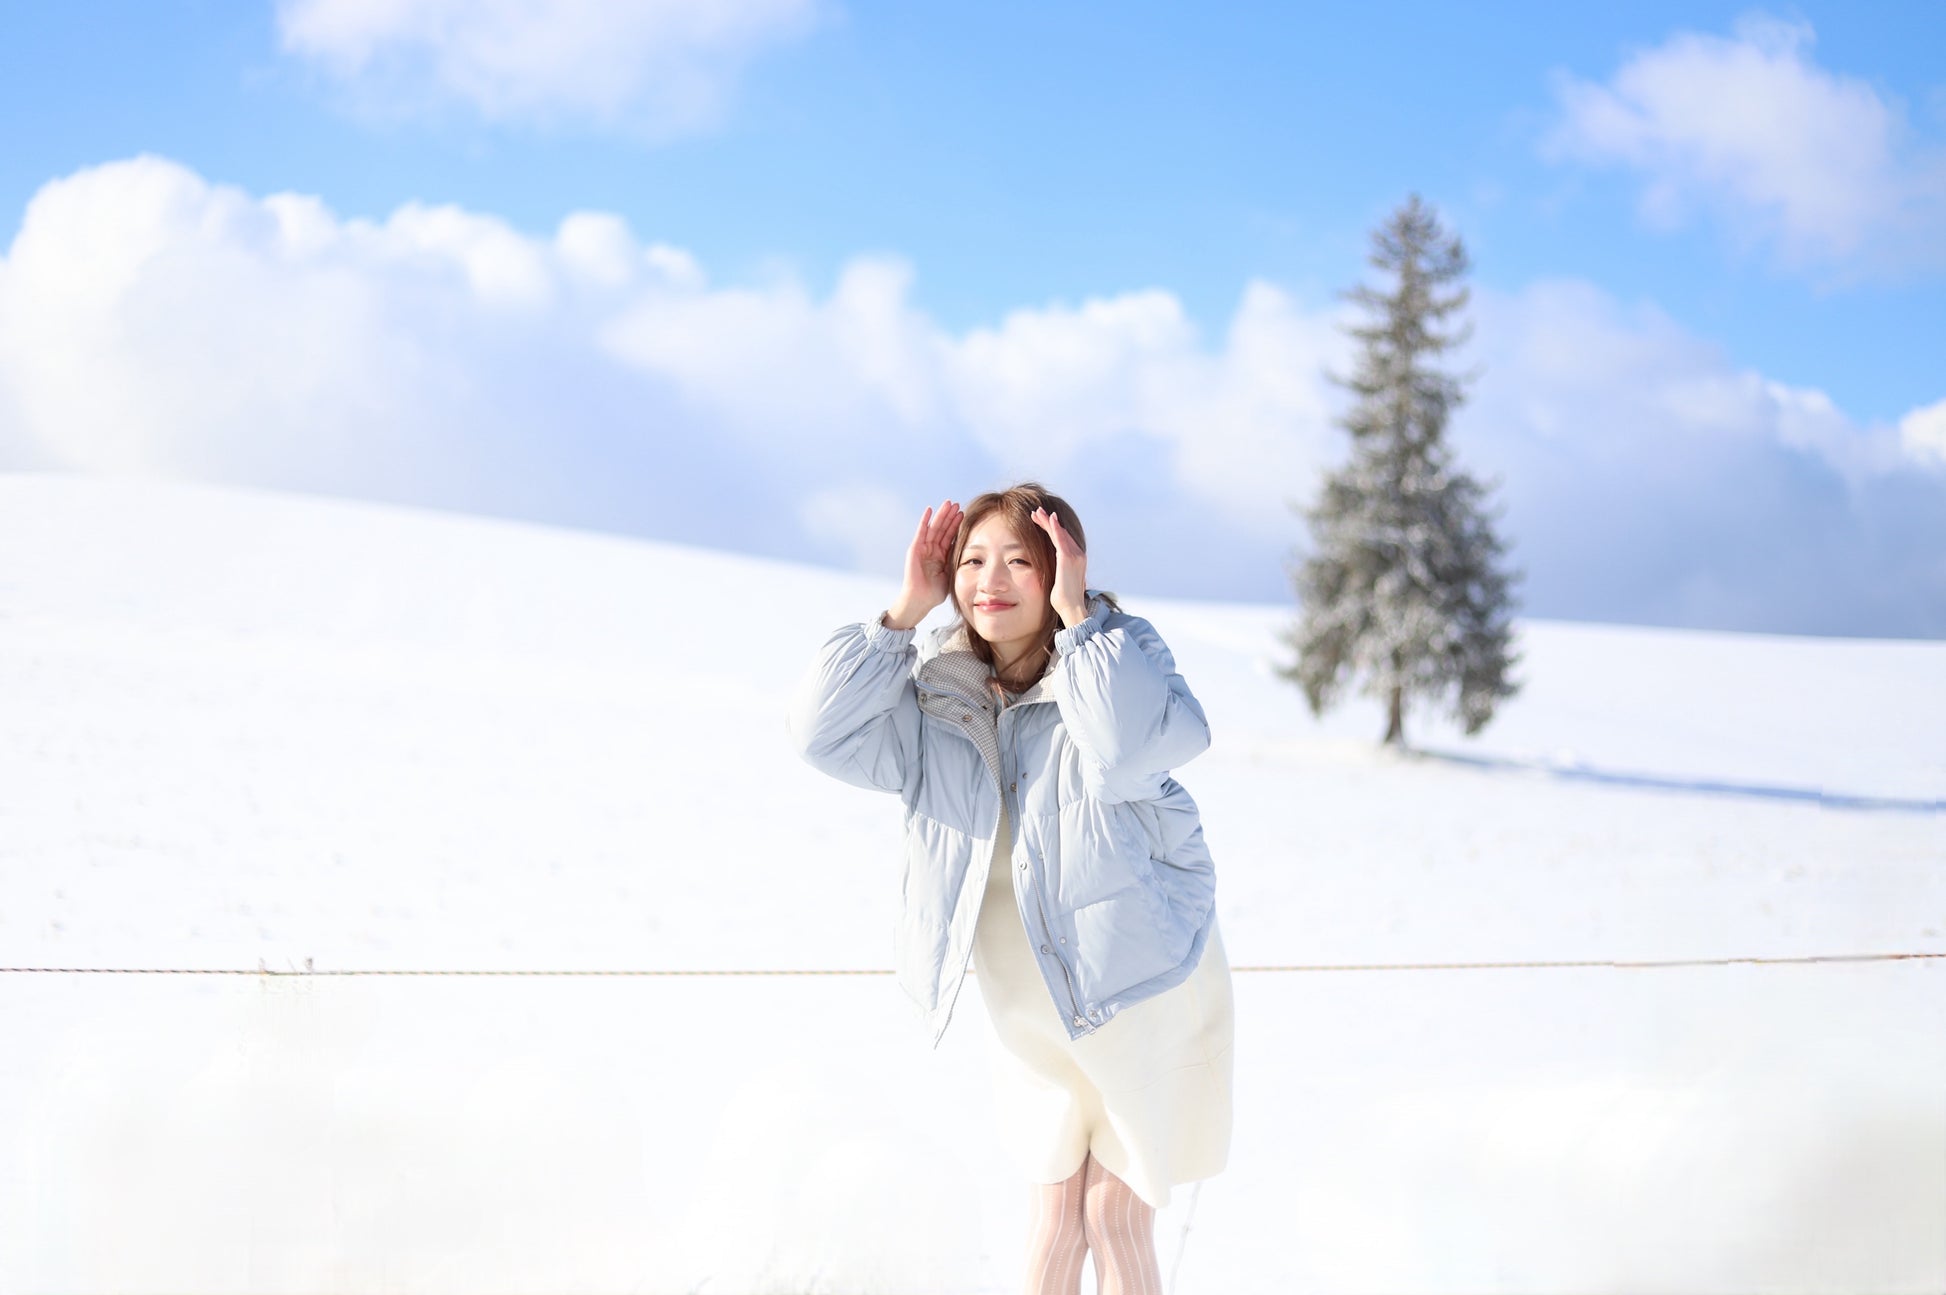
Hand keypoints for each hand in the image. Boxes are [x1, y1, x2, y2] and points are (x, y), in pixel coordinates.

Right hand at [890, 498, 960, 626]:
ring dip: (941, 515)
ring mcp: (923, 548)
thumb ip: (956, 561)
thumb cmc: (935, 592)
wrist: (921, 600)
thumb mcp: (951, 573)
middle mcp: (932, 549)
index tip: (965, 514)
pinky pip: (921, 532)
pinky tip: (930, 510)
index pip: (950, 536)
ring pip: (934, 527)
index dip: (956, 525)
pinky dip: (925, 521)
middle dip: (950, 517)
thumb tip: (973, 553)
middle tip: (957, 504)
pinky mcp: (915, 549)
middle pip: (942, 529)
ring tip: (948, 503)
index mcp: (941, 556)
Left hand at [1030, 506, 1089, 626]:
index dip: (1052, 529)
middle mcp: (1078, 554)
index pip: (1063, 539)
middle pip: (1061, 533)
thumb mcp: (1061, 581)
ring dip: (1048, 521)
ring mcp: (1075, 555)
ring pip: (1059, 533)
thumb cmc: (1064, 599)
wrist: (1071, 608)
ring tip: (1037, 512)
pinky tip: (1048, 519)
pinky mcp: (1068, 558)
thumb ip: (1058, 572)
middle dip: (1048, 521)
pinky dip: (1054, 528)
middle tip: (1037, 512)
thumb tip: (1053, 572)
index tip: (1041, 521)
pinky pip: (1060, 539)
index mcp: (1077, 559)